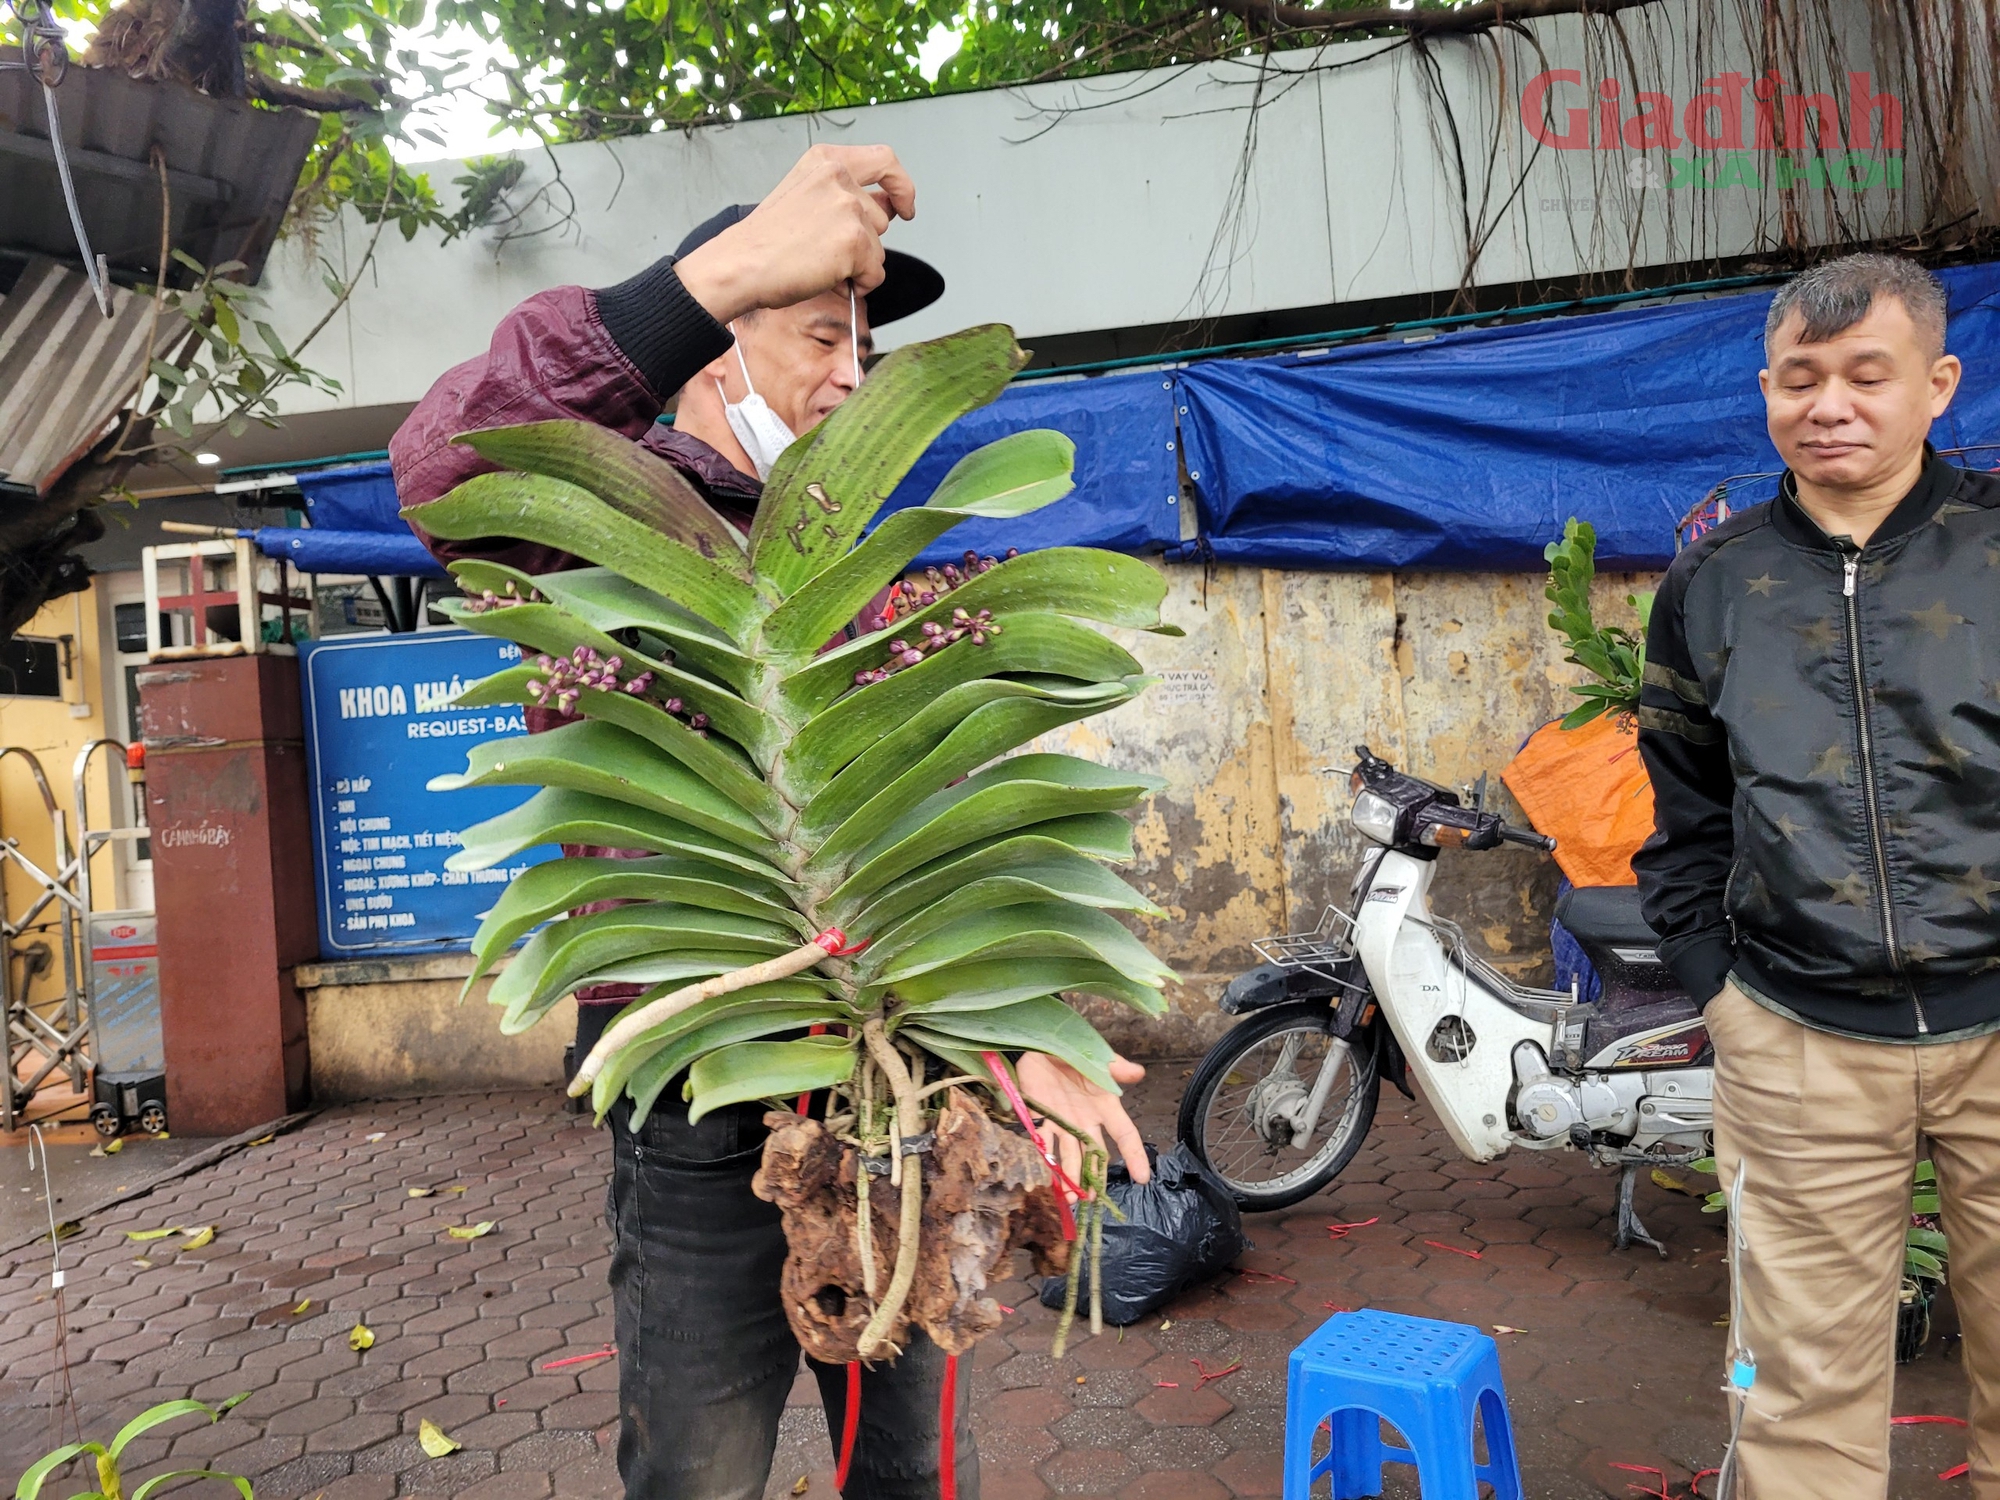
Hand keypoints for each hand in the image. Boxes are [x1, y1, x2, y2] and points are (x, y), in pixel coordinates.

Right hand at [676, 144, 915, 323]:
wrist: (740, 264)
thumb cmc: (764, 241)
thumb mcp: (803, 196)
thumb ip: (843, 195)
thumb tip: (887, 207)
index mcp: (825, 161)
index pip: (885, 160)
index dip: (901, 185)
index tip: (905, 205)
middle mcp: (839, 178)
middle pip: (882, 217)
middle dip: (865, 241)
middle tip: (828, 252)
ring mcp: (848, 208)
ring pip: (879, 248)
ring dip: (859, 264)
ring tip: (821, 264)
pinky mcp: (854, 241)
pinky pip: (875, 273)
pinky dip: (859, 284)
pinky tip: (829, 279)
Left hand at [1014, 1051, 1149, 1192]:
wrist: (1039, 1044)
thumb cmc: (1072, 1050)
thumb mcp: (1095, 1058)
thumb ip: (1115, 1067)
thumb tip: (1138, 1073)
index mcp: (1105, 1106)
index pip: (1124, 1134)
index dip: (1134, 1155)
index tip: (1142, 1178)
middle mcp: (1086, 1120)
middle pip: (1096, 1153)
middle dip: (1096, 1176)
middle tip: (1096, 1197)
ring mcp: (1063, 1123)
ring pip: (1071, 1156)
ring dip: (1073, 1178)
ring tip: (1074, 1199)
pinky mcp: (1041, 1120)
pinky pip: (1044, 1144)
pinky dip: (1048, 1161)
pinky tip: (1051, 1180)